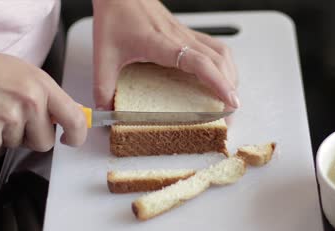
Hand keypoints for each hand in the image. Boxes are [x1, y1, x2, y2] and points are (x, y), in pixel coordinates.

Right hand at [0, 52, 86, 151]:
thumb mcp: (23, 72)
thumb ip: (48, 94)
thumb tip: (73, 112)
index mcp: (41, 85)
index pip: (75, 118)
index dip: (77, 135)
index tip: (71, 139)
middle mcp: (29, 101)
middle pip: (45, 141)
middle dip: (32, 137)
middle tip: (15, 118)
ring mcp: (8, 119)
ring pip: (19, 145)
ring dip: (7, 135)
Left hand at [92, 0, 238, 109]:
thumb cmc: (115, 14)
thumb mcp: (104, 54)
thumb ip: (103, 86)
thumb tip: (106, 111)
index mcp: (161, 43)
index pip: (199, 62)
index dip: (218, 83)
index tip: (229, 101)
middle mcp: (180, 37)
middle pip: (218, 61)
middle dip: (229, 88)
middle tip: (229, 113)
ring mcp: (187, 34)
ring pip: (222, 52)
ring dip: (231, 75)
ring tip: (229, 97)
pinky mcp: (187, 33)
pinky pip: (216, 47)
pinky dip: (225, 64)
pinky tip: (223, 75)